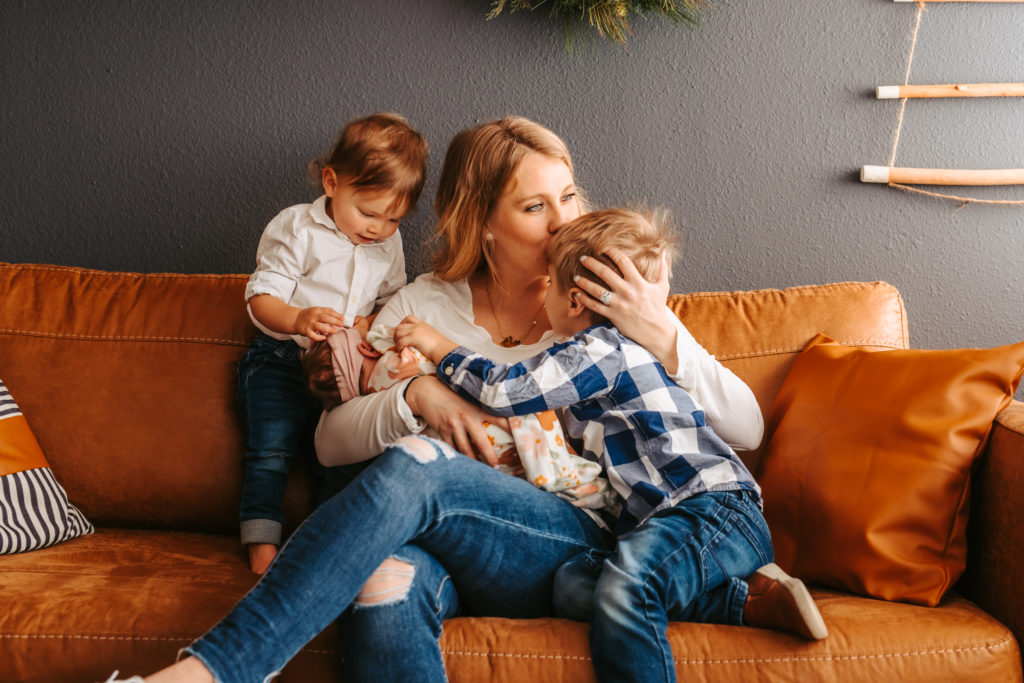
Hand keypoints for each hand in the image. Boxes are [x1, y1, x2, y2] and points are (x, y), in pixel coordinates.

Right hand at [294, 306, 344, 341]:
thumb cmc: (309, 315)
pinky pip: (312, 335)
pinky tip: (324, 337)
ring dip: (328, 329)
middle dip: (334, 321)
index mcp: (317, 310)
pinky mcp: (305, 331)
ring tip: (335, 331)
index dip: (337, 315)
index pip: (328, 311)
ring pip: (319, 326)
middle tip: (341, 324)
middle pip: (325, 317)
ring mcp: (309, 324)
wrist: (295, 319)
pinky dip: (318, 337)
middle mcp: (313, 316)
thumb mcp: (317, 310)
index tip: (343, 319)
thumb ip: (327, 312)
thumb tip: (340, 317)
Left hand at [394, 315, 454, 362]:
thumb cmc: (440, 345)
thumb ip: (423, 334)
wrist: (443, 349)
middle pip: (400, 326)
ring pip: (398, 332)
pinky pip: (401, 341)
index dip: (401, 324)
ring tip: (399, 347)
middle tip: (398, 342)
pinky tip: (401, 350)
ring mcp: (415, 331)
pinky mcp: (414, 338)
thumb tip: (417, 340)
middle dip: (396, 334)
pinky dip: (399, 346)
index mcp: (422, 324)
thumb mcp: (431, 334)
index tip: (401, 332)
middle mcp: (418, 325)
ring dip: (396, 340)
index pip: (408, 318)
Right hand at [404, 375, 506, 465]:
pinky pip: (452, 448)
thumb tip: (499, 412)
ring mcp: (454, 425)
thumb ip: (481, 405)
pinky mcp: (442, 431)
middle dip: (490, 457)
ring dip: (474, 461)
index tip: (520, 440)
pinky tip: (462, 465)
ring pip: (466, 449)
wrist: (427, 391)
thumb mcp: (469, 397)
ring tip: (480, 472)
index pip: (499, 419)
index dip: (510, 429)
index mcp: (477, 408)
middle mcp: (467, 417)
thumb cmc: (451, 394)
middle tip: (497, 467)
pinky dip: (457, 457)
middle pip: (482, 442)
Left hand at [576, 249, 678, 373]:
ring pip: (597, 290)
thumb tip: (664, 250)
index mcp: (638, 282)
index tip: (603, 248)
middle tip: (582, 258)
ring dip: (584, 282)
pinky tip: (577, 293)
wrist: (656, 331)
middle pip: (605, 273)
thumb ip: (663, 267)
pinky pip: (595, 306)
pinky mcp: (613, 315)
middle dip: (592, 263)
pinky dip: (585, 300)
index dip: (612, 252)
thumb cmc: (658, 307)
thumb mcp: (663, 286)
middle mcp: (627, 291)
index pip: (623, 262)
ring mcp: (619, 304)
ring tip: (575, 276)